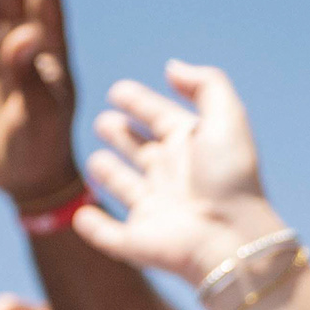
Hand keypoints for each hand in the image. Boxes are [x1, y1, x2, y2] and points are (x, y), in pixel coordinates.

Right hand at [75, 65, 280, 288]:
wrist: (229, 238)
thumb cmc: (229, 177)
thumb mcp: (226, 118)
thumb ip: (205, 84)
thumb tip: (171, 67)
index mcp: (191, 146)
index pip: (160, 117)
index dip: (140, 102)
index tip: (118, 90)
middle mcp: (171, 177)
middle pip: (141, 150)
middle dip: (122, 135)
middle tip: (103, 121)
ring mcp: (153, 211)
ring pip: (125, 188)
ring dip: (109, 174)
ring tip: (95, 160)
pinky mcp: (136, 242)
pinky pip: (109, 234)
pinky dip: (92, 227)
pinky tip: (80, 215)